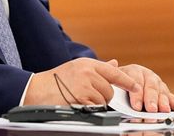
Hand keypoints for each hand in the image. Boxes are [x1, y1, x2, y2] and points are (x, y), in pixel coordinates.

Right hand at [23, 57, 139, 105]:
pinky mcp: (81, 98)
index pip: (113, 72)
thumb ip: (97, 68)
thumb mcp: (76, 68)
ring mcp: (84, 85)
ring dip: (95, 103)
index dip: (127, 80)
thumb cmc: (55, 80)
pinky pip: (95, 107)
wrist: (36, 89)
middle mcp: (87, 72)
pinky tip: (78, 103)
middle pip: (109, 90)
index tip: (136, 86)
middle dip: (103, 96)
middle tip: (88, 95)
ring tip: (79, 98)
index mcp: (87, 64)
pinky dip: (89, 109)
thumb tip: (115, 64)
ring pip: (103, 100)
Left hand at [111, 59, 173, 112]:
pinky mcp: (164, 93)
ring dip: (164, 102)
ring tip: (164, 110)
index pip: (136, 80)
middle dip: (151, 99)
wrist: (125, 81)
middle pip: (151, 87)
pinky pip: (171, 98)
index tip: (135, 105)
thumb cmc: (119, 80)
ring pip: (162, 92)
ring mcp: (157, 84)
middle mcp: (148, 76)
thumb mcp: (113, 76)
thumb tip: (113, 62)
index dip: (136, 93)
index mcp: (135, 70)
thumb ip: (112, 71)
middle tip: (150, 109)